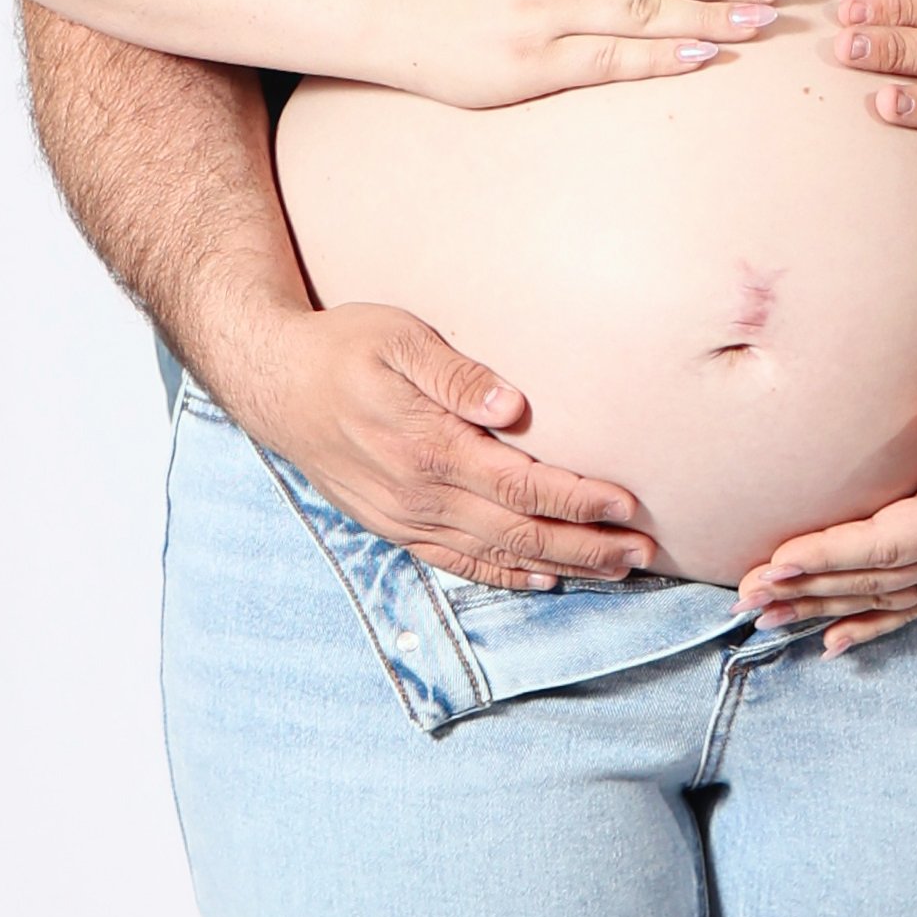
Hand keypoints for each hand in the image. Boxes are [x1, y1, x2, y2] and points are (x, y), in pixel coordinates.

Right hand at [220, 298, 658, 588]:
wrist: (273, 382)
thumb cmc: (343, 347)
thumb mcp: (398, 337)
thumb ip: (456, 374)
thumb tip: (513, 405)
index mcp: (430, 446)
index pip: (522, 483)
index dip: (578, 499)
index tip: (627, 504)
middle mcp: (420, 494)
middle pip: (520, 530)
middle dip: (587, 545)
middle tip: (644, 553)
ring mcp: (405, 517)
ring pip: (496, 553)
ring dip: (560, 566)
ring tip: (615, 571)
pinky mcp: (393, 526)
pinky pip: (457, 562)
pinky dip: (504, 575)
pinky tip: (541, 579)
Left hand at [735, 372, 916, 653]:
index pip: (884, 544)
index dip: (828, 555)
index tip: (778, 560)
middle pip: (871, 579)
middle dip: (806, 588)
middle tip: (746, 595)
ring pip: (882, 600)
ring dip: (822, 609)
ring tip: (766, 619)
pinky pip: (910, 610)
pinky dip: (869, 627)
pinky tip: (830, 643)